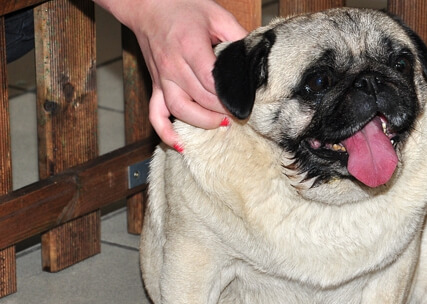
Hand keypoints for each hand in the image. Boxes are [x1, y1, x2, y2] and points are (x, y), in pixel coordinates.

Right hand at [95, 0, 247, 148]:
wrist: (146, 4)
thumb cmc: (182, 6)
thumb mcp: (216, 14)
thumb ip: (237, 35)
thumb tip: (257, 56)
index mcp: (190, 47)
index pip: (212, 82)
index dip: (230, 96)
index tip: (247, 101)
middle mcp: (173, 65)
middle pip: (200, 99)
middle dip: (223, 111)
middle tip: (241, 114)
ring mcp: (162, 78)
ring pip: (180, 110)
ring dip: (202, 122)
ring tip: (222, 124)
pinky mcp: (156, 85)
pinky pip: (155, 114)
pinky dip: (165, 132)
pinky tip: (181, 144)